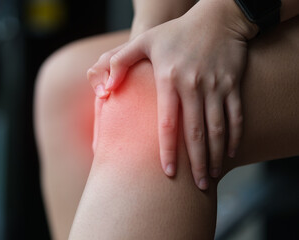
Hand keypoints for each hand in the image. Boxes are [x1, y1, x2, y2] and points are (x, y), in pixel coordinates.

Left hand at [89, 0, 257, 189]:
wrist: (217, 17)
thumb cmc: (175, 32)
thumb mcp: (143, 40)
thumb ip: (117, 62)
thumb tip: (103, 88)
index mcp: (170, 79)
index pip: (168, 122)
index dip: (168, 149)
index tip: (168, 172)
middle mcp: (194, 85)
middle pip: (196, 132)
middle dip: (197, 162)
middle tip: (198, 187)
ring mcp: (216, 85)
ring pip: (219, 128)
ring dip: (217, 155)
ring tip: (212, 176)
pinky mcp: (232, 84)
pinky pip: (236, 114)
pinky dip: (236, 136)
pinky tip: (232, 153)